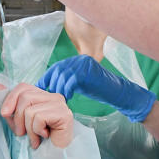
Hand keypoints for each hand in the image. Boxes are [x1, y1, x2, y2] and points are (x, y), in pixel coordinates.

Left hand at [0, 83, 75, 148]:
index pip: (23, 87)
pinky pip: (39, 118)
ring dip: (28, 128)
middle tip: (21, 133)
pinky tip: (44, 137)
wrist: (53, 156)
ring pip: (30, 109)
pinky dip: (37, 131)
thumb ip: (10, 104)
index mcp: (44, 96)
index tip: (4, 114)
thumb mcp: (18, 120)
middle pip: (25, 97)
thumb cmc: (37, 139)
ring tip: (34, 137)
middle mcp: (54, 97)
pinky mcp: (64, 115)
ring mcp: (60, 105)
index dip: (10, 99)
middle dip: (17, 118)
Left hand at [37, 55, 156, 123]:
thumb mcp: (80, 83)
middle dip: (52, 85)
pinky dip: (68, 89)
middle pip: (58, 70)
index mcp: (76, 60)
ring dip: (59, 89)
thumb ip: (68, 80)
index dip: (46, 79)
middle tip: (52, 98)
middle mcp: (79, 59)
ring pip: (63, 75)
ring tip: (61, 99)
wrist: (117, 92)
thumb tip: (50, 86)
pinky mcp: (88, 70)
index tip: (40, 90)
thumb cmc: (99, 90)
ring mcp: (84, 63)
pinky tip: (70, 97)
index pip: (56, 67)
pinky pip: (72, 80)